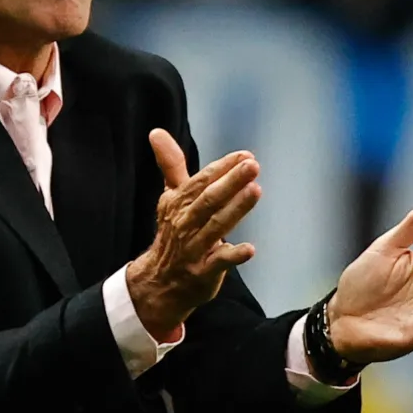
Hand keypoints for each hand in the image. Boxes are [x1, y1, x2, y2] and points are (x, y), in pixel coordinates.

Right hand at [124, 129, 259, 340]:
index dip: (223, 168)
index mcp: (178, 203)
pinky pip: (219, 262)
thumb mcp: (171, 198)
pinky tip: (249, 248)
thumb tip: (156, 132)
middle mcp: (185, 223)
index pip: (201, 181)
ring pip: (216, 226)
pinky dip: (233, 255)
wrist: (159, 281)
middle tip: (253, 166)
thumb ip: (171, 165)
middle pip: (209, 200)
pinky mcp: (203, 272)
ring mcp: (194, 248)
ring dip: (236, 209)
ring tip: (255, 191)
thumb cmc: (174, 233)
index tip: (245, 156)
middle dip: (230, 182)